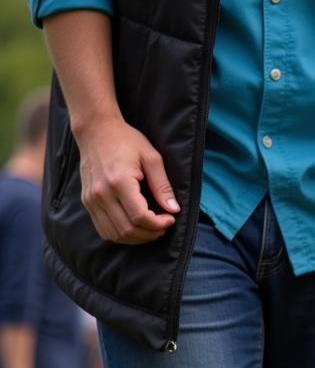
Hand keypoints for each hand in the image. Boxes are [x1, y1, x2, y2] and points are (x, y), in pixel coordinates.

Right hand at [75, 114, 178, 243]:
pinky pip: (104, 229)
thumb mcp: (151, 158)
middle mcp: (102, 193)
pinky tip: (134, 227)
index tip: (170, 218)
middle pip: (128, 230)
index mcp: (119, 182)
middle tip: (163, 226)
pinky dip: (121, 234)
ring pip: (115, 234)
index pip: (140, 217)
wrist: (95, 130)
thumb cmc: (125, 140)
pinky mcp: (87, 201)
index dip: (158, 224)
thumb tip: (174, 209)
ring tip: (150, 228)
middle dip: (150, 233)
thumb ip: (162, 185)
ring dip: (137, 237)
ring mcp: (91, 199)